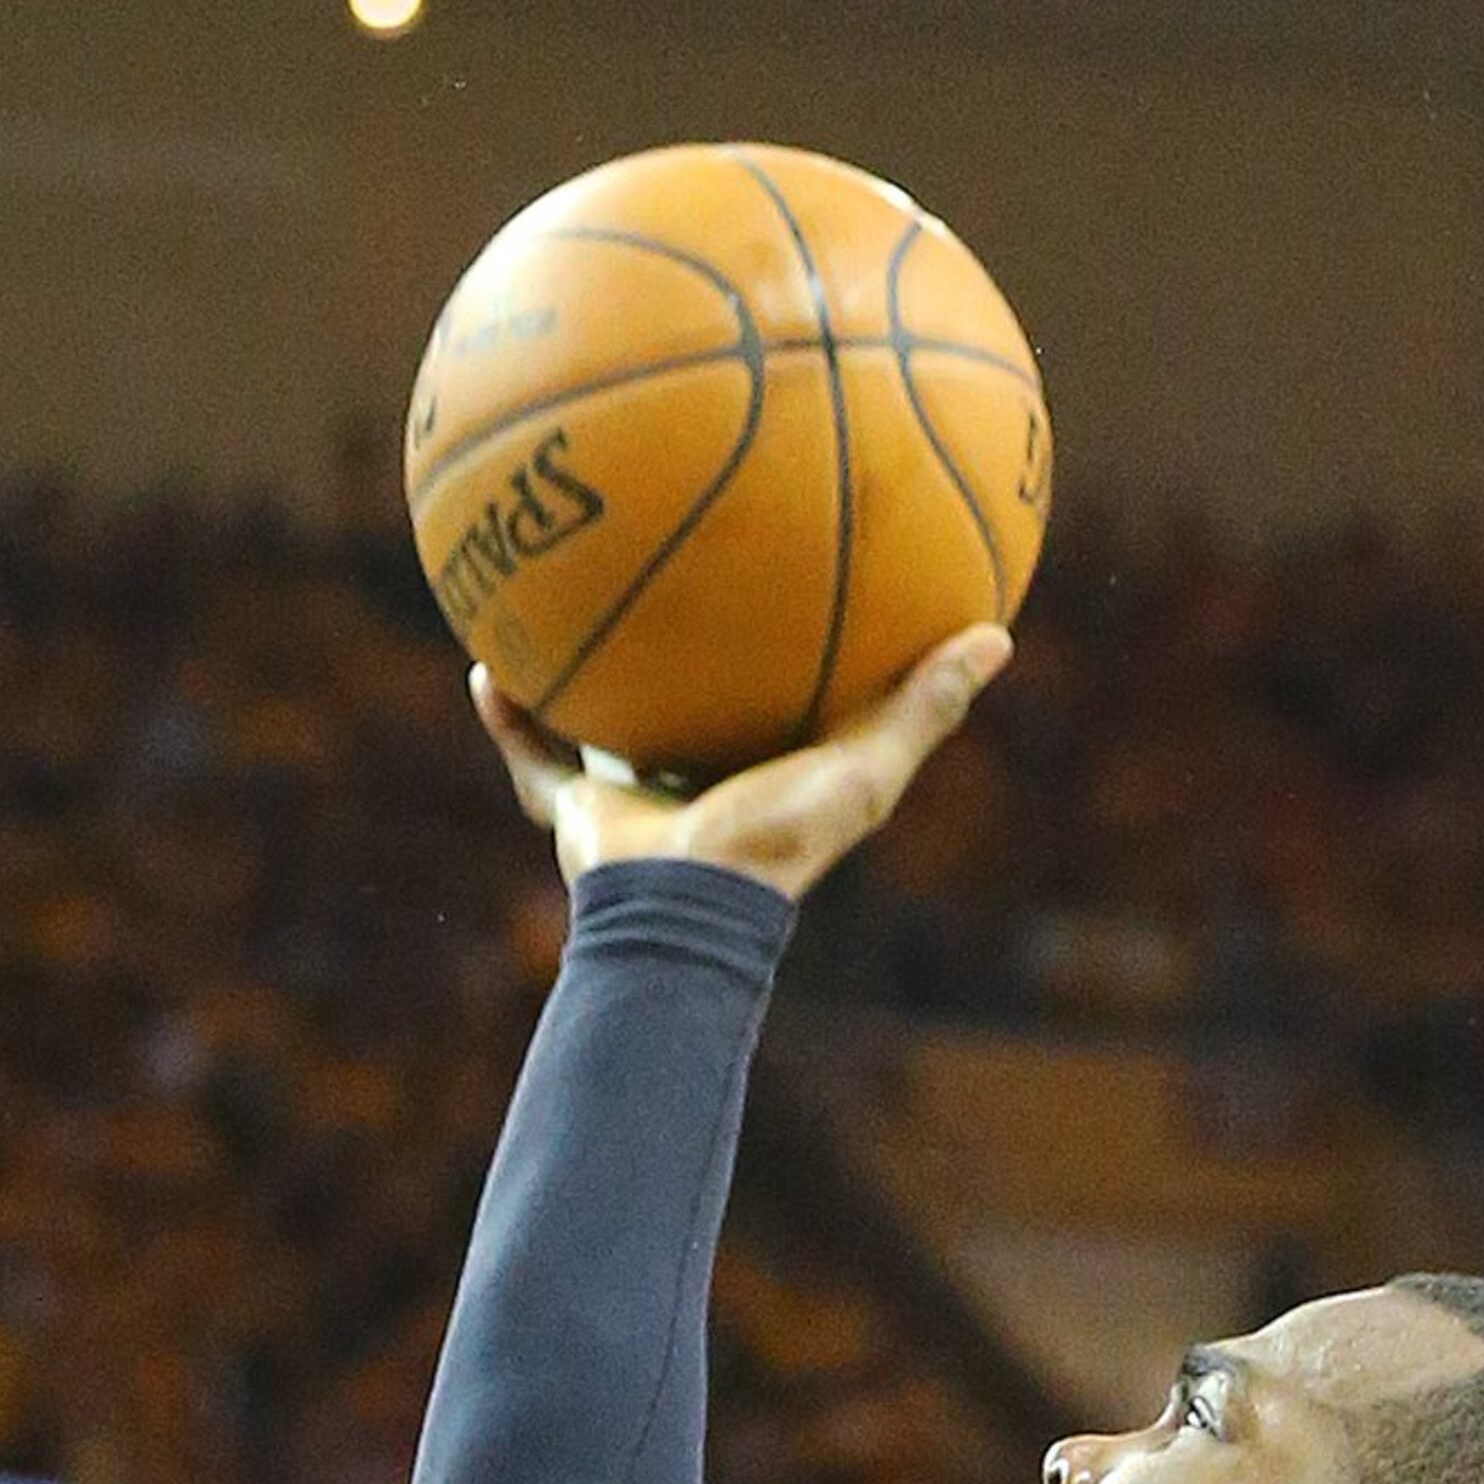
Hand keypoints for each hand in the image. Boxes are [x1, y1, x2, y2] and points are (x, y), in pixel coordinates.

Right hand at [475, 624, 1012, 894]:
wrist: (685, 908)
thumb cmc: (782, 843)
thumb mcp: (868, 768)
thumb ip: (925, 706)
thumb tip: (1000, 634)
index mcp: (764, 767)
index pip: (779, 698)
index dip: (789, 649)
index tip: (793, 585)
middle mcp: (694, 775)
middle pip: (680, 701)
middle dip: (674, 651)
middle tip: (671, 574)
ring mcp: (630, 793)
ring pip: (595, 722)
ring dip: (576, 675)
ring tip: (555, 599)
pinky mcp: (576, 807)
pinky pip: (530, 753)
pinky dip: (506, 717)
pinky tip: (484, 662)